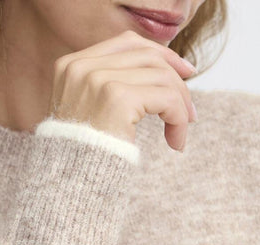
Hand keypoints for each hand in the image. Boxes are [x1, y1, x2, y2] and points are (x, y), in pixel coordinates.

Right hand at [47, 29, 197, 151]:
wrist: (68, 187)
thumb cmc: (81, 160)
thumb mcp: (87, 113)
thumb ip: (110, 87)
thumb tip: (160, 69)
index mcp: (72, 66)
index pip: (127, 42)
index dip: (161, 54)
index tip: (184, 72)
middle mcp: (82, 68)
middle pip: (148, 56)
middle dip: (177, 81)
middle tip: (190, 112)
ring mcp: (98, 80)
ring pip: (162, 76)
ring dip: (181, 106)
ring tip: (180, 133)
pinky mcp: (117, 98)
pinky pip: (166, 98)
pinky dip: (179, 119)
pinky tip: (176, 142)